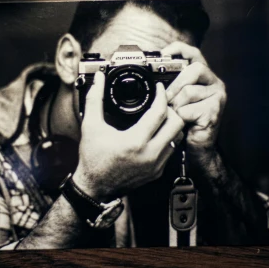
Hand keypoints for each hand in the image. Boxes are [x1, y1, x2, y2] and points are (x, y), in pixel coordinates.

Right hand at [73, 70, 184, 199]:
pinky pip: (171, 150)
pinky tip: (157, 132)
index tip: (158, 88)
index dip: (161, 95)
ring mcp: (156, 165)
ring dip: (172, 124)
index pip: (160, 113)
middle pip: (177, 124)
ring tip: (161, 115)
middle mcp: (149, 155)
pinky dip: (167, 138)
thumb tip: (99, 80)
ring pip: (177, 137)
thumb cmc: (92, 159)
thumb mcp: (91, 126)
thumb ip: (94, 99)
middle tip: (162, 102)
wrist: (94, 187)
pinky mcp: (157, 172)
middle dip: (171, 109)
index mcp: (135, 142)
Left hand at [162, 42, 226, 162]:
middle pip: (195, 69)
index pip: (194, 53)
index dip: (179, 49)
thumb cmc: (185, 122)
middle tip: (165, 97)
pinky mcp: (214, 112)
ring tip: (175, 113)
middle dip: (176, 83)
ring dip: (176, 104)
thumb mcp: (175, 99)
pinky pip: (189, 108)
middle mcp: (214, 83)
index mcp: (204, 76)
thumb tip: (150, 75)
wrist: (197, 148)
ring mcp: (217, 97)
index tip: (163, 53)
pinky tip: (183, 122)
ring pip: (190, 90)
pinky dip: (180, 116)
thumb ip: (170, 84)